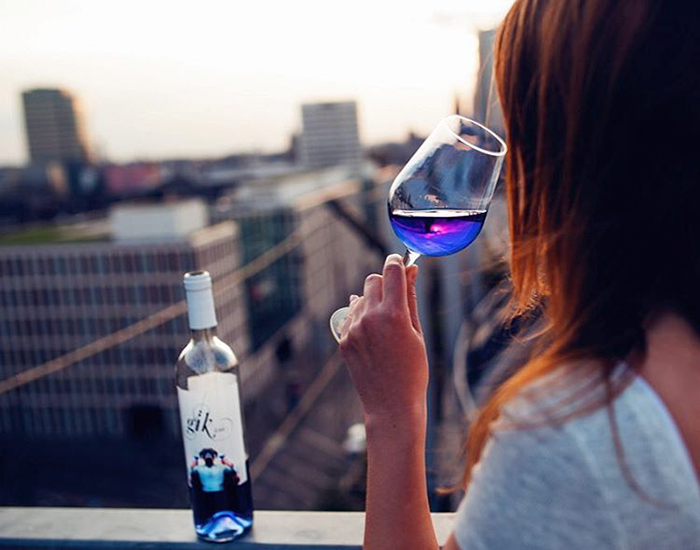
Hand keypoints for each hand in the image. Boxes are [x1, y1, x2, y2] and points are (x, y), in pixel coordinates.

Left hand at [339, 254, 426, 423]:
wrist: (391, 406)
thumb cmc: (413, 371)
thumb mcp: (418, 333)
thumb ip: (410, 298)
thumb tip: (411, 269)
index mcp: (394, 315)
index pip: (391, 270)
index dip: (398, 263)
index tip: (402, 263)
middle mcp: (370, 318)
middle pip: (372, 279)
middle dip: (384, 283)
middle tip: (396, 302)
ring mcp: (353, 329)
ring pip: (360, 298)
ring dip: (372, 302)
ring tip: (386, 328)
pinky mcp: (343, 340)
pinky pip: (351, 316)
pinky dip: (361, 318)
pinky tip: (374, 338)